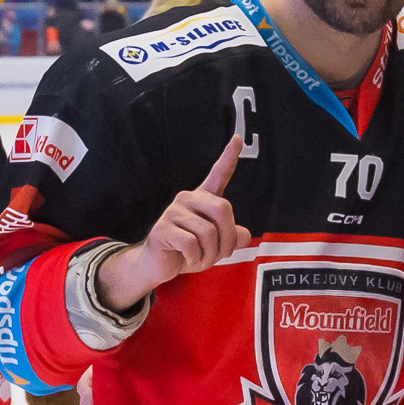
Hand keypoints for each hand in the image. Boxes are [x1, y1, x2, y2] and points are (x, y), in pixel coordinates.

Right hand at [94, 134, 249, 310]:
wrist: (159, 265)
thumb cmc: (187, 251)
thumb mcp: (215, 246)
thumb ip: (232, 238)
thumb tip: (244, 235)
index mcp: (202, 199)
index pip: (218, 174)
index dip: (229, 157)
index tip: (237, 139)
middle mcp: (187, 199)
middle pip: (223, 209)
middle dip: (228, 238)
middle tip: (221, 254)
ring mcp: (173, 212)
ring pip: (208, 233)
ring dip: (210, 255)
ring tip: (200, 259)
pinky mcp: (163, 228)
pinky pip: (191, 244)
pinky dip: (195, 259)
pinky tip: (187, 259)